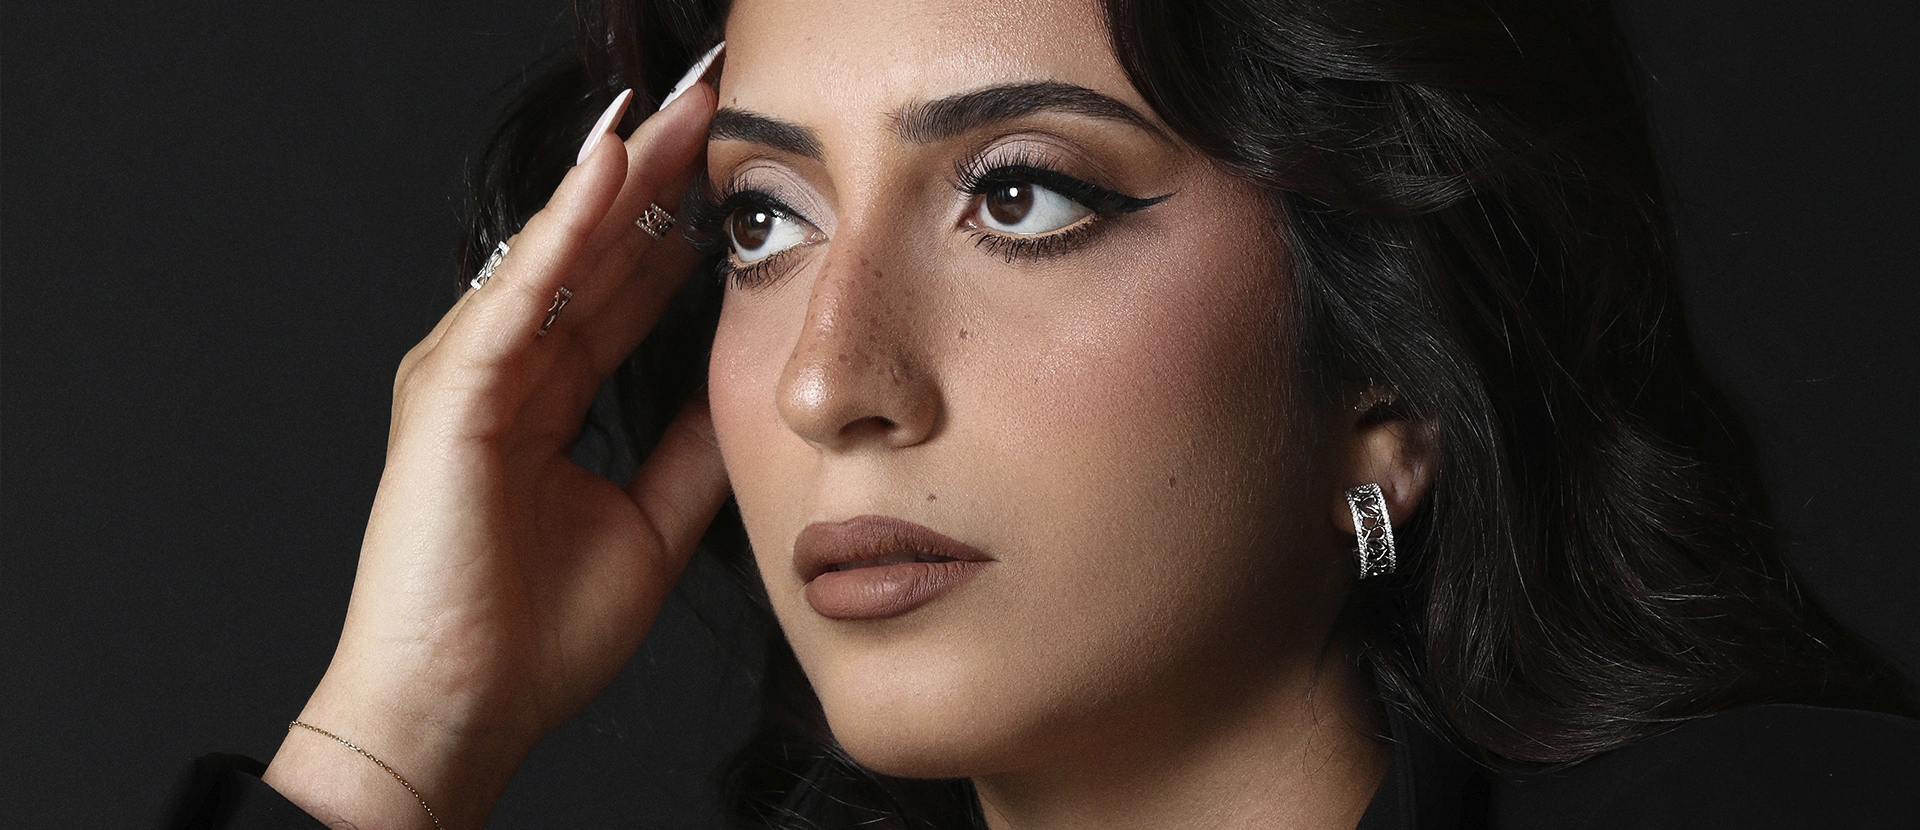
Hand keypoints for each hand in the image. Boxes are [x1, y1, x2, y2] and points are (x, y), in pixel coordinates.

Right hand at [262, 84, 728, 829]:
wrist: (464, 709)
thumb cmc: (536, 636)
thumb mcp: (649, 526)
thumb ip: (688, 452)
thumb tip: (743, 393)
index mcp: (548, 401)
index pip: (621, 291)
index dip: (677, 229)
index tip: (737, 174)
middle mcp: (506, 372)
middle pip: (592, 252)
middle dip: (653, 175)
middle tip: (711, 101)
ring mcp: (469, 374)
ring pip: (555, 253)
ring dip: (615, 176)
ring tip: (674, 107)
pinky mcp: (449, 392)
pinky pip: (518, 294)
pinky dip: (564, 228)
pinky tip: (609, 168)